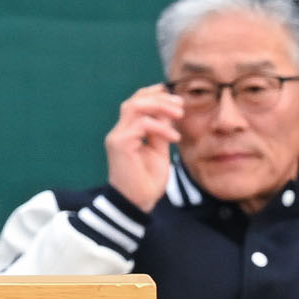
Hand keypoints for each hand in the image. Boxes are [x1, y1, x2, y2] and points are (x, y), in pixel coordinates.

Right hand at [105, 84, 182, 212]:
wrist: (136, 203)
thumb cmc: (147, 181)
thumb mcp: (158, 151)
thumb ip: (160, 132)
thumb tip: (167, 113)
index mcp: (127, 132)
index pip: (135, 103)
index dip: (154, 94)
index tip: (175, 97)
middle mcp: (119, 131)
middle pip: (134, 101)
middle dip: (159, 98)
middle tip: (181, 105)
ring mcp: (118, 137)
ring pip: (134, 107)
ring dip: (159, 107)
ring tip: (179, 114)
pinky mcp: (120, 144)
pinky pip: (141, 125)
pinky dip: (160, 127)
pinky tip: (174, 137)